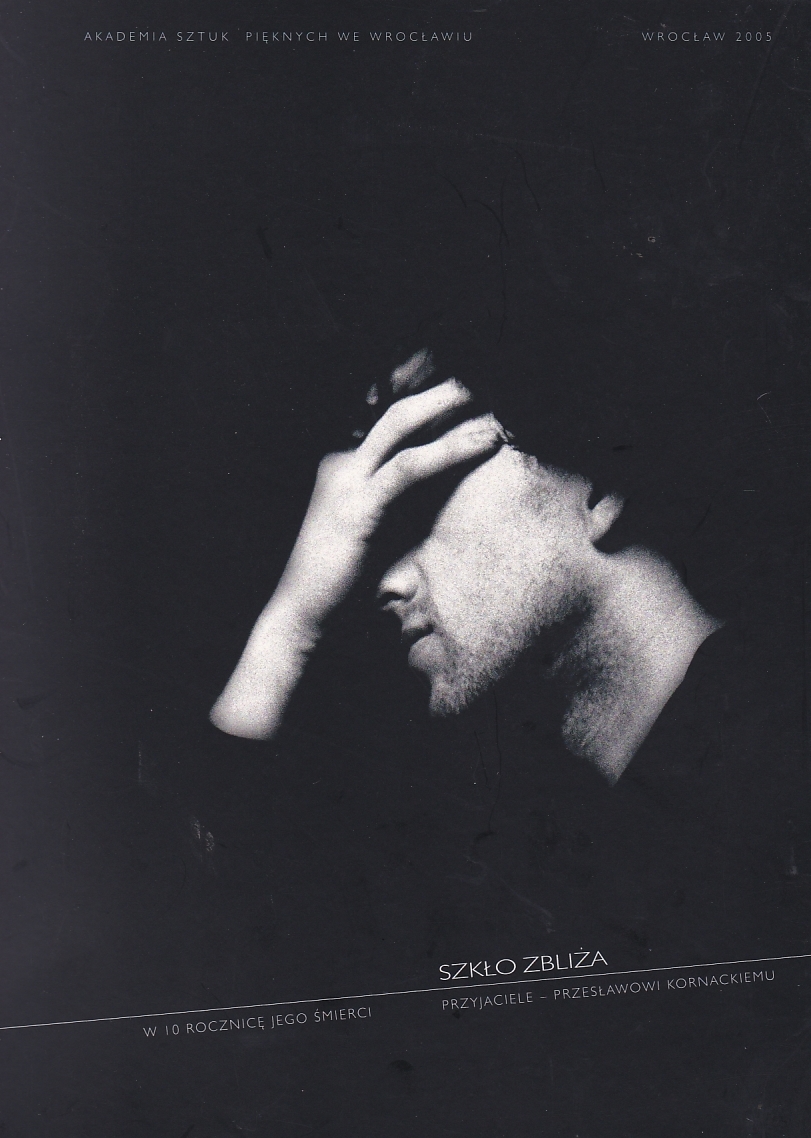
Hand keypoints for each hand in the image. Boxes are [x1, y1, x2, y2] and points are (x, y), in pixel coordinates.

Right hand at [210, 371, 505, 738]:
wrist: (304, 614)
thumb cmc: (347, 575)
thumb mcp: (382, 523)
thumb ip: (408, 494)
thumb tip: (452, 471)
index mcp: (343, 460)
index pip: (385, 408)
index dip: (424, 385)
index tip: (465, 375)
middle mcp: (341, 461)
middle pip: (393, 404)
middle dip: (439, 385)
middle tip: (484, 374)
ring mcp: (346, 482)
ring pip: (399, 425)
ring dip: (448, 404)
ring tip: (489, 395)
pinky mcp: (358, 510)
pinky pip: (408, 469)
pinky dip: (449, 451)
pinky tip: (482, 443)